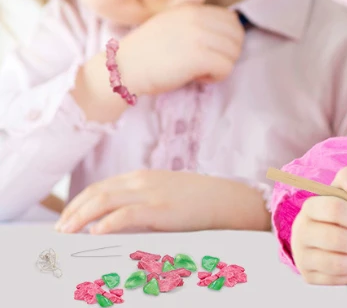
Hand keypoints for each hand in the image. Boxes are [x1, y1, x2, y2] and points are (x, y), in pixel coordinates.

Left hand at [54, 170, 270, 233]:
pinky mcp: (160, 209)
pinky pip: (127, 214)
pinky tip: (96, 233)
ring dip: (81, 217)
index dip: (78, 203)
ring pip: (105, 201)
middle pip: (97, 192)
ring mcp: (151, 193)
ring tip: (66, 233)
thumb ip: (141, 203)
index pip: (100, 187)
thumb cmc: (196, 202)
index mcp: (141, 178)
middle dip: (73, 211)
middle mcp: (142, 181)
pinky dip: (107, 222)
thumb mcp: (165, 196)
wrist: (225, 199)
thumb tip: (115, 222)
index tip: (64, 220)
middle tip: (58, 231)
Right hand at [116, 5, 244, 95]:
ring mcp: (198, 35)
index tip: (210, 51)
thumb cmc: (147, 53)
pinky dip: (216, 77)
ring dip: (221, 65)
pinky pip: (226, 67)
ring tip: (200, 70)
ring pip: (234, 52)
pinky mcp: (198, 56)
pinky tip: (198, 78)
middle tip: (208, 63)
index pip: (231, 19)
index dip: (227, 39)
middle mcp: (197, 18)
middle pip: (237, 36)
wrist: (121, 69)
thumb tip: (232, 24)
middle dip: (227, 53)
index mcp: (192, 9)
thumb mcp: (173, 26)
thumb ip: (198, 22)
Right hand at [291, 166, 346, 284]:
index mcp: (310, 207)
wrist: (319, 230)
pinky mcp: (309, 276)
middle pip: (336, 239)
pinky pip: (336, 280)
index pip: (335, 209)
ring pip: (337, 264)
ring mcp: (303, 256)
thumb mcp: (343, 187)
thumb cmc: (337, 206)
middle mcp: (301, 232)